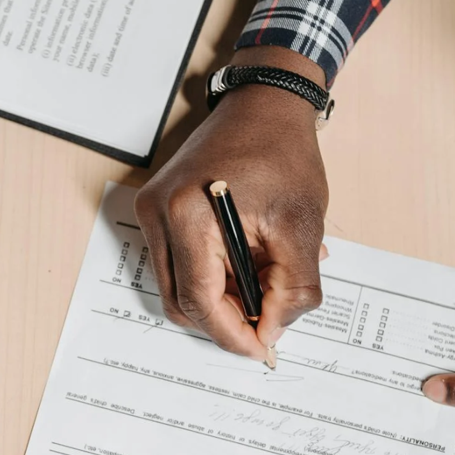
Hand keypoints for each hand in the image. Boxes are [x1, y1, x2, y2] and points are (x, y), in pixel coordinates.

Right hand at [135, 47, 328, 361]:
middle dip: (226, 321)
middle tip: (268, 323)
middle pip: (182, 301)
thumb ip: (291, 289)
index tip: (262, 349)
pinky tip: (247, 263)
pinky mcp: (157, 210)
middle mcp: (158, 213)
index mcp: (188, 214)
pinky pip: (179, 264)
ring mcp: (152, 212)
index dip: (231, 333)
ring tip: (263, 283)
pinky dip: (212, 277)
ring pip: (178, 288)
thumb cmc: (283, 153)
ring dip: (220, 300)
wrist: (264, 106)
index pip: (199, 299)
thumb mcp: (302, 226)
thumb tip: (273, 332)